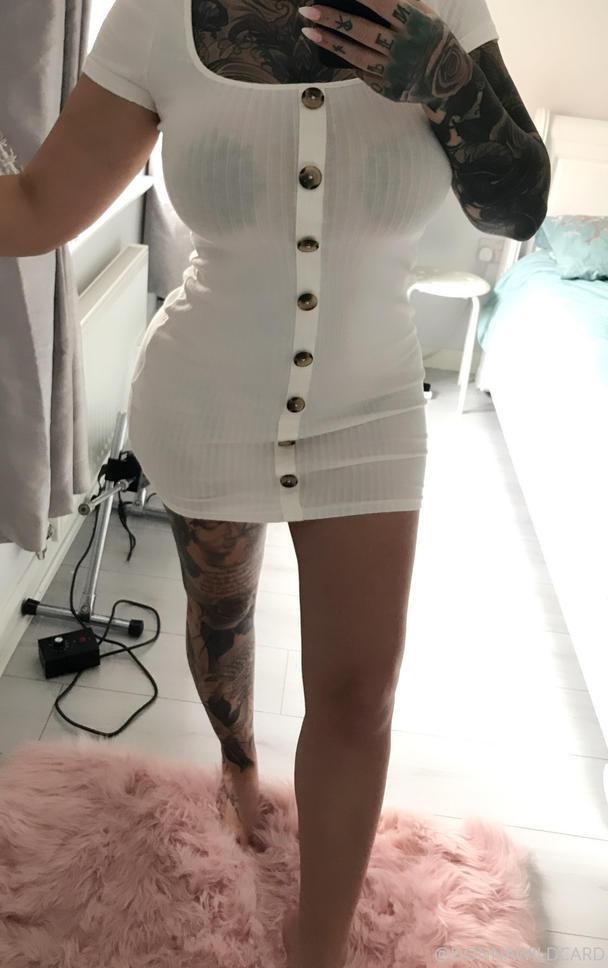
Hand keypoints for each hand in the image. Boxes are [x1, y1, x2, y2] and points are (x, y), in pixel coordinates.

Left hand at [298, 0, 471, 103]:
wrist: (447, 81)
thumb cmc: (433, 39)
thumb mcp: (427, 16)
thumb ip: (403, 2)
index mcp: (416, 25)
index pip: (383, 4)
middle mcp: (404, 48)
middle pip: (362, 31)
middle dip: (333, 19)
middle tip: (308, 10)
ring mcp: (394, 71)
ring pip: (355, 56)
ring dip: (329, 42)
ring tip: (308, 31)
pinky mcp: (387, 89)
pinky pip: (361, 72)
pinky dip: (345, 59)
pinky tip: (330, 47)